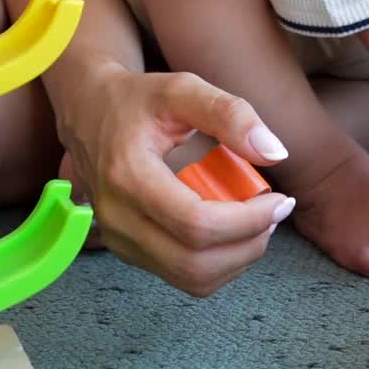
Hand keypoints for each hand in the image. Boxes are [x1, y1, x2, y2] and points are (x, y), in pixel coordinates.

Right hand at [59, 64, 294, 295]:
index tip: (279, 199)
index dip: (248, 220)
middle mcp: (117, 218)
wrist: (89, 112)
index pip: (197, 224)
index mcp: (128, 176)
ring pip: (192, 278)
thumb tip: (276, 153)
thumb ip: (230, 114)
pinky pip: (182, 276)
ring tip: (258, 221)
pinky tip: (232, 230)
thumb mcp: (183, 89)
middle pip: (196, 262)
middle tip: (275, 212)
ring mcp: (118, 240)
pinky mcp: (126, 251)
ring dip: (237, 258)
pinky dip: (218, 263)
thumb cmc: (138, 99)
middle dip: (249, 243)